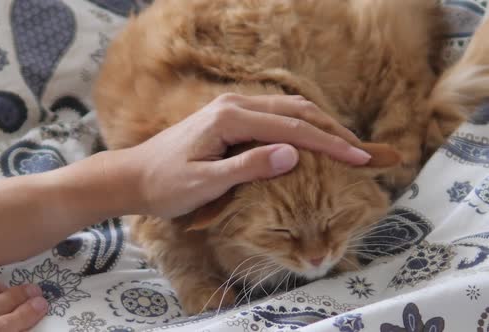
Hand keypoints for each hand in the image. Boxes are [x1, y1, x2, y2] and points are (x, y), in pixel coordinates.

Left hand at [128, 93, 370, 217]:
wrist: (133, 176)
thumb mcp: (205, 183)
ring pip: (287, 111)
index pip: (291, 128)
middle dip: (332, 130)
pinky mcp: (229, 118)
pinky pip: (274, 117)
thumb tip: (295, 153)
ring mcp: (231, 108)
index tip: (358, 159)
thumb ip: (249, 167)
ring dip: (319, 126)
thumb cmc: (165, 184)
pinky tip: (312, 141)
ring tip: (346, 146)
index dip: (328, 144)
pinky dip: (299, 127)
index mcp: (230, 118)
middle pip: (296, 111)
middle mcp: (234, 105)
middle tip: (362, 153)